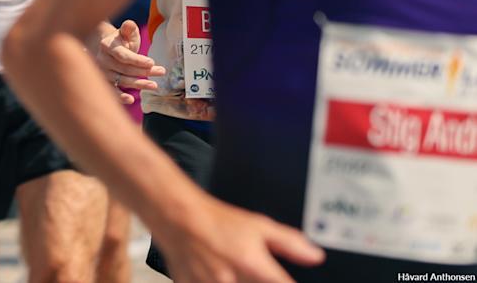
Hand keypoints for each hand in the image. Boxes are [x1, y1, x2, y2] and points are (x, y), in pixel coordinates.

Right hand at [95, 19, 164, 103]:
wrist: (109, 48)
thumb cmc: (121, 40)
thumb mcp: (126, 32)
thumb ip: (128, 28)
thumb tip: (129, 25)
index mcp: (106, 46)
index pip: (123, 56)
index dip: (137, 60)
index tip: (151, 62)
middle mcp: (102, 60)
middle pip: (125, 69)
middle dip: (144, 71)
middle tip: (160, 72)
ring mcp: (103, 72)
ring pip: (122, 80)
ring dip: (139, 84)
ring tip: (154, 85)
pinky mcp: (105, 82)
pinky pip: (112, 91)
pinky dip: (121, 97)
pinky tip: (131, 100)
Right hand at [156, 195, 322, 282]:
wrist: (177, 216)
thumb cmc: (215, 220)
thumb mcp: (258, 225)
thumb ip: (289, 243)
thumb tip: (315, 256)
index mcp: (253, 266)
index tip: (281, 280)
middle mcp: (232, 280)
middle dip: (253, 279)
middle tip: (247, 269)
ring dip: (234, 280)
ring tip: (226, 268)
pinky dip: (212, 282)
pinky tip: (214, 274)